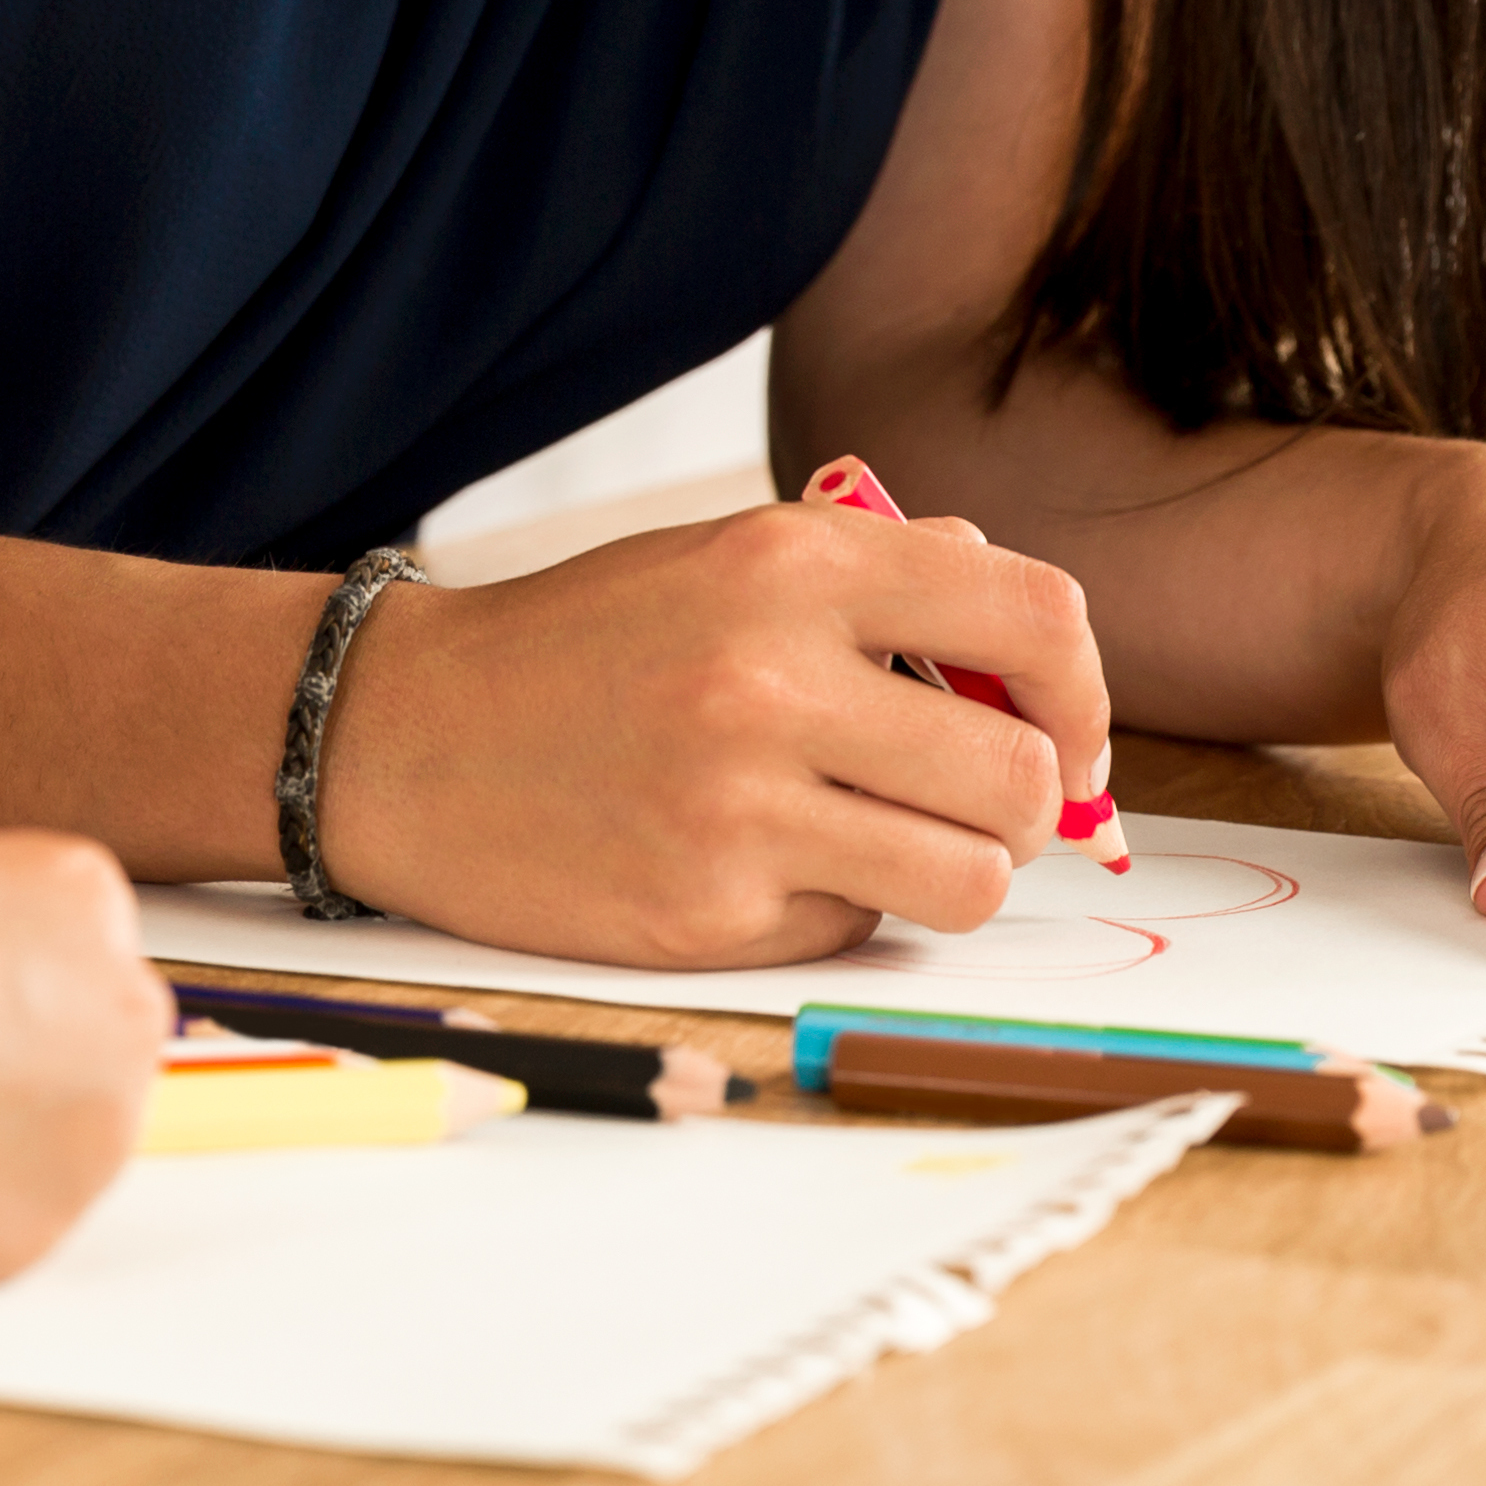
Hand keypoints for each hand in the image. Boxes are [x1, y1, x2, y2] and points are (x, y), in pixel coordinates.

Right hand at [312, 502, 1114, 967]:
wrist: (402, 734)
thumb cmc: (582, 644)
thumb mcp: (723, 556)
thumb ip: (880, 574)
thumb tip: (1026, 639)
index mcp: (792, 561)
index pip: (1035, 616)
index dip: (1082, 689)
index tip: (1068, 732)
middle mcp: (774, 676)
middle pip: (1023, 778)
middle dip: (1025, 805)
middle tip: (971, 803)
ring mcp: (740, 805)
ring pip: (970, 880)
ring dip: (951, 871)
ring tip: (883, 840)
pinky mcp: (707, 913)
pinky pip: (857, 929)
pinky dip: (836, 907)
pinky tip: (759, 864)